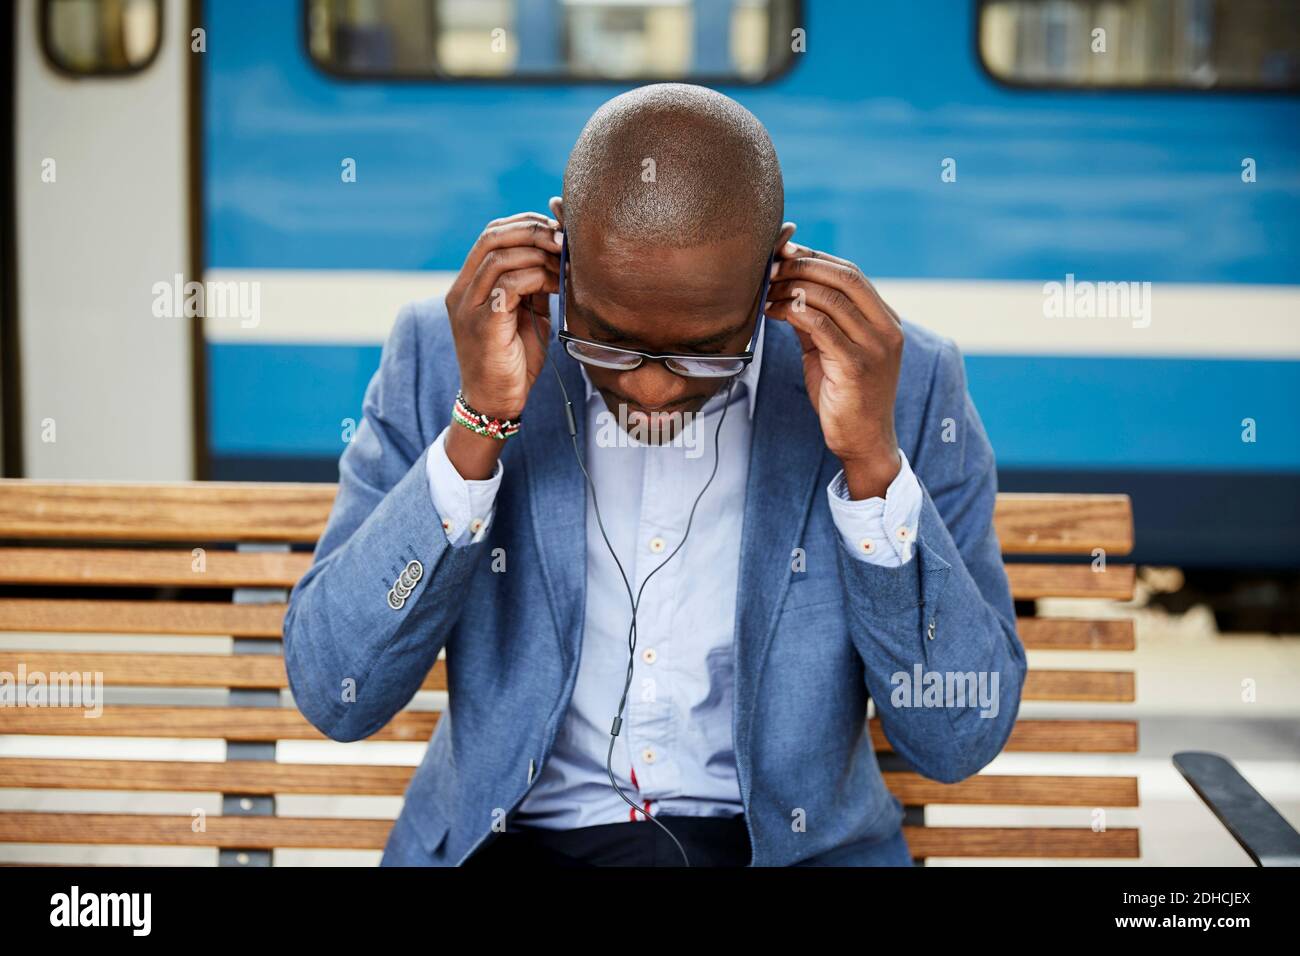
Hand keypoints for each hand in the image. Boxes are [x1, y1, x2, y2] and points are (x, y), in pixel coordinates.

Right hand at [443, 213, 561, 477]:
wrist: (496, 403)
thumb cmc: (512, 361)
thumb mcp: (525, 314)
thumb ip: (532, 285)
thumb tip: (556, 255)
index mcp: (469, 284)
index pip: (491, 234)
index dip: (525, 224)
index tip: (556, 230)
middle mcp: (462, 291)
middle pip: (492, 237)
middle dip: (533, 232)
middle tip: (563, 241)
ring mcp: (468, 307)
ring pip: (500, 257)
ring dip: (538, 255)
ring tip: (564, 265)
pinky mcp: (482, 324)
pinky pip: (508, 285)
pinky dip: (536, 278)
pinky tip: (555, 287)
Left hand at [763, 236, 903, 499]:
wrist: (865, 442)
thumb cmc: (846, 397)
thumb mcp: (832, 351)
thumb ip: (819, 320)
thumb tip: (788, 288)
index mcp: (886, 321)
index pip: (852, 274)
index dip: (816, 258)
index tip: (785, 252)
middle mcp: (887, 329)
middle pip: (844, 278)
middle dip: (803, 266)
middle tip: (771, 266)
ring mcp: (876, 347)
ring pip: (831, 299)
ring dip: (792, 289)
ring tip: (767, 290)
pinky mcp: (857, 366)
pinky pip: (821, 327)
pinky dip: (793, 313)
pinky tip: (773, 312)